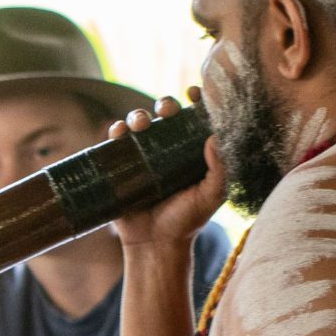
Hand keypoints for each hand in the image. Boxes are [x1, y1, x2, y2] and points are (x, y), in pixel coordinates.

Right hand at [108, 91, 227, 248]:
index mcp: (192, 150)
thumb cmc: (187, 220)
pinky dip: (116, 130)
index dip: (196, 100)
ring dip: (139, 115)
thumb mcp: (211, 196)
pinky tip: (120, 133)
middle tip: (167, 109)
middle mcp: (168, 148)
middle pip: (166, 114)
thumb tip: (214, 137)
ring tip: (141, 124)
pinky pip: (116, 140)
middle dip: (166, 103)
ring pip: (139, 122)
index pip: (194, 117)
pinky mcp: (121, 164)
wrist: (155, 244)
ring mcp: (143, 155)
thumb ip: (219, 169)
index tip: (194, 92)